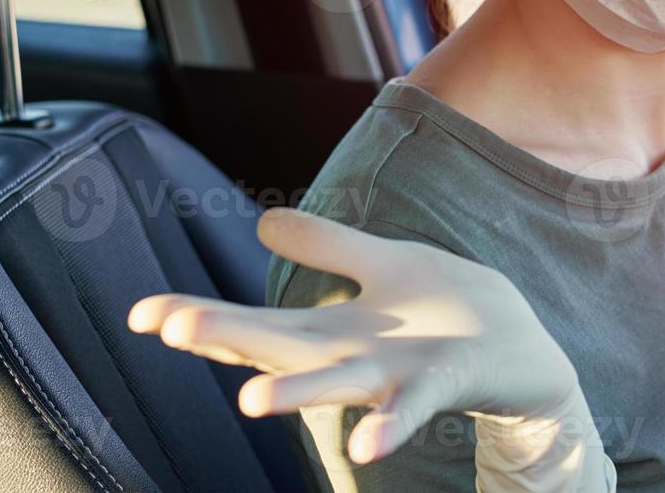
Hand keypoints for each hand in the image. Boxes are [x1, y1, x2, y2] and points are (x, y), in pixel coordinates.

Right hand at [128, 209, 594, 471]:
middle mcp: (355, 358)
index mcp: (336, 329)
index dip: (201, 316)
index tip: (139, 313)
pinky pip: (417, 402)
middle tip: (166, 324)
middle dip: (228, 338)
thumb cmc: (448, 312)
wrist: (525, 355)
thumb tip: (262, 220)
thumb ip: (326, 245)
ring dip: (298, 393)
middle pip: (283, 348)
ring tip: (249, 404)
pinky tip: (369, 444)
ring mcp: (398, 374)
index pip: (257, 324)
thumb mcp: (382, 264)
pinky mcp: (445, 379)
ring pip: (340, 381)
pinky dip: (392, 421)